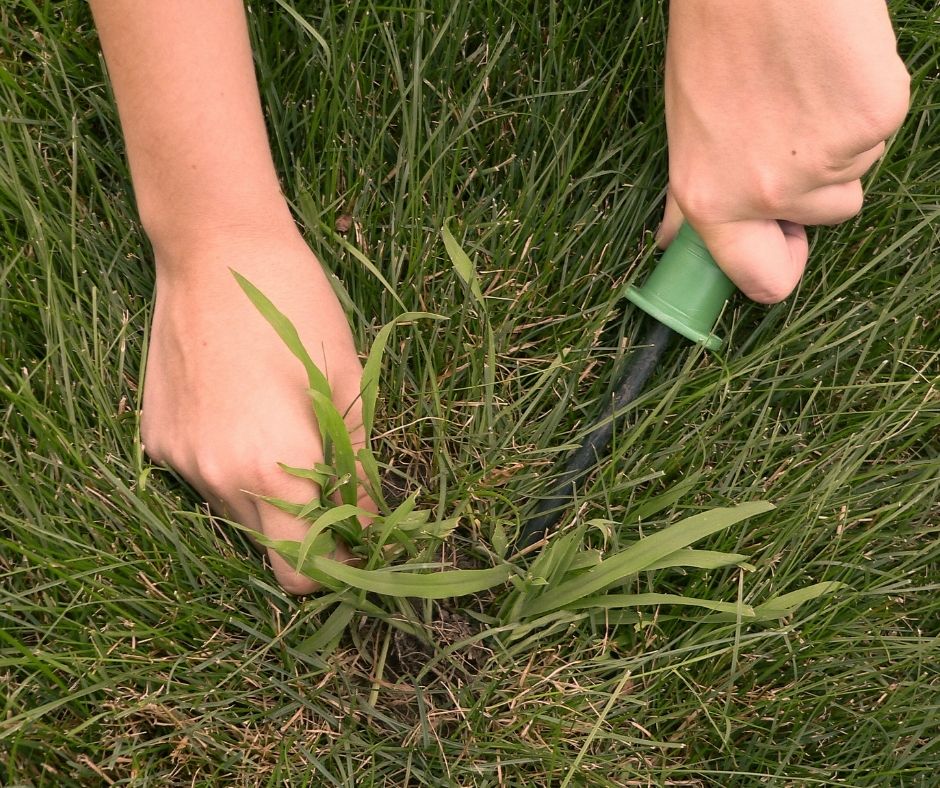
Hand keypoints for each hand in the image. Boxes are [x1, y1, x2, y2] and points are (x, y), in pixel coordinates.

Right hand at [141, 228, 373, 593]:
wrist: (213, 249)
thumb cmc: (297, 309)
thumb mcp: (347, 385)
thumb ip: (359, 468)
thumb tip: (372, 523)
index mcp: (273, 470)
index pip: (301, 572)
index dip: (336, 567)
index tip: (358, 543)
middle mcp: (217, 479)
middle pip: (268, 547)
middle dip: (306, 531)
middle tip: (333, 486)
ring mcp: (179, 460)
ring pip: (234, 513)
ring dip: (268, 496)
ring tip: (286, 434)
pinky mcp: (155, 438)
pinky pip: (203, 475)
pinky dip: (230, 465)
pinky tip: (242, 412)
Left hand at [658, 0, 909, 302]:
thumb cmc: (715, 37)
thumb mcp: (685, 127)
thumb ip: (690, 194)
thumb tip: (673, 238)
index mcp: (711, 200)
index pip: (763, 280)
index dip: (779, 264)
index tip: (784, 241)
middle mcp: (767, 193)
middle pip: (827, 215)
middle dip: (815, 180)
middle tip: (788, 120)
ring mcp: (826, 160)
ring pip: (855, 169)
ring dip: (839, 136)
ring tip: (803, 81)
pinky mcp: (873, 119)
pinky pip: (881, 128)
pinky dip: (865, 100)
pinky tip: (831, 65)